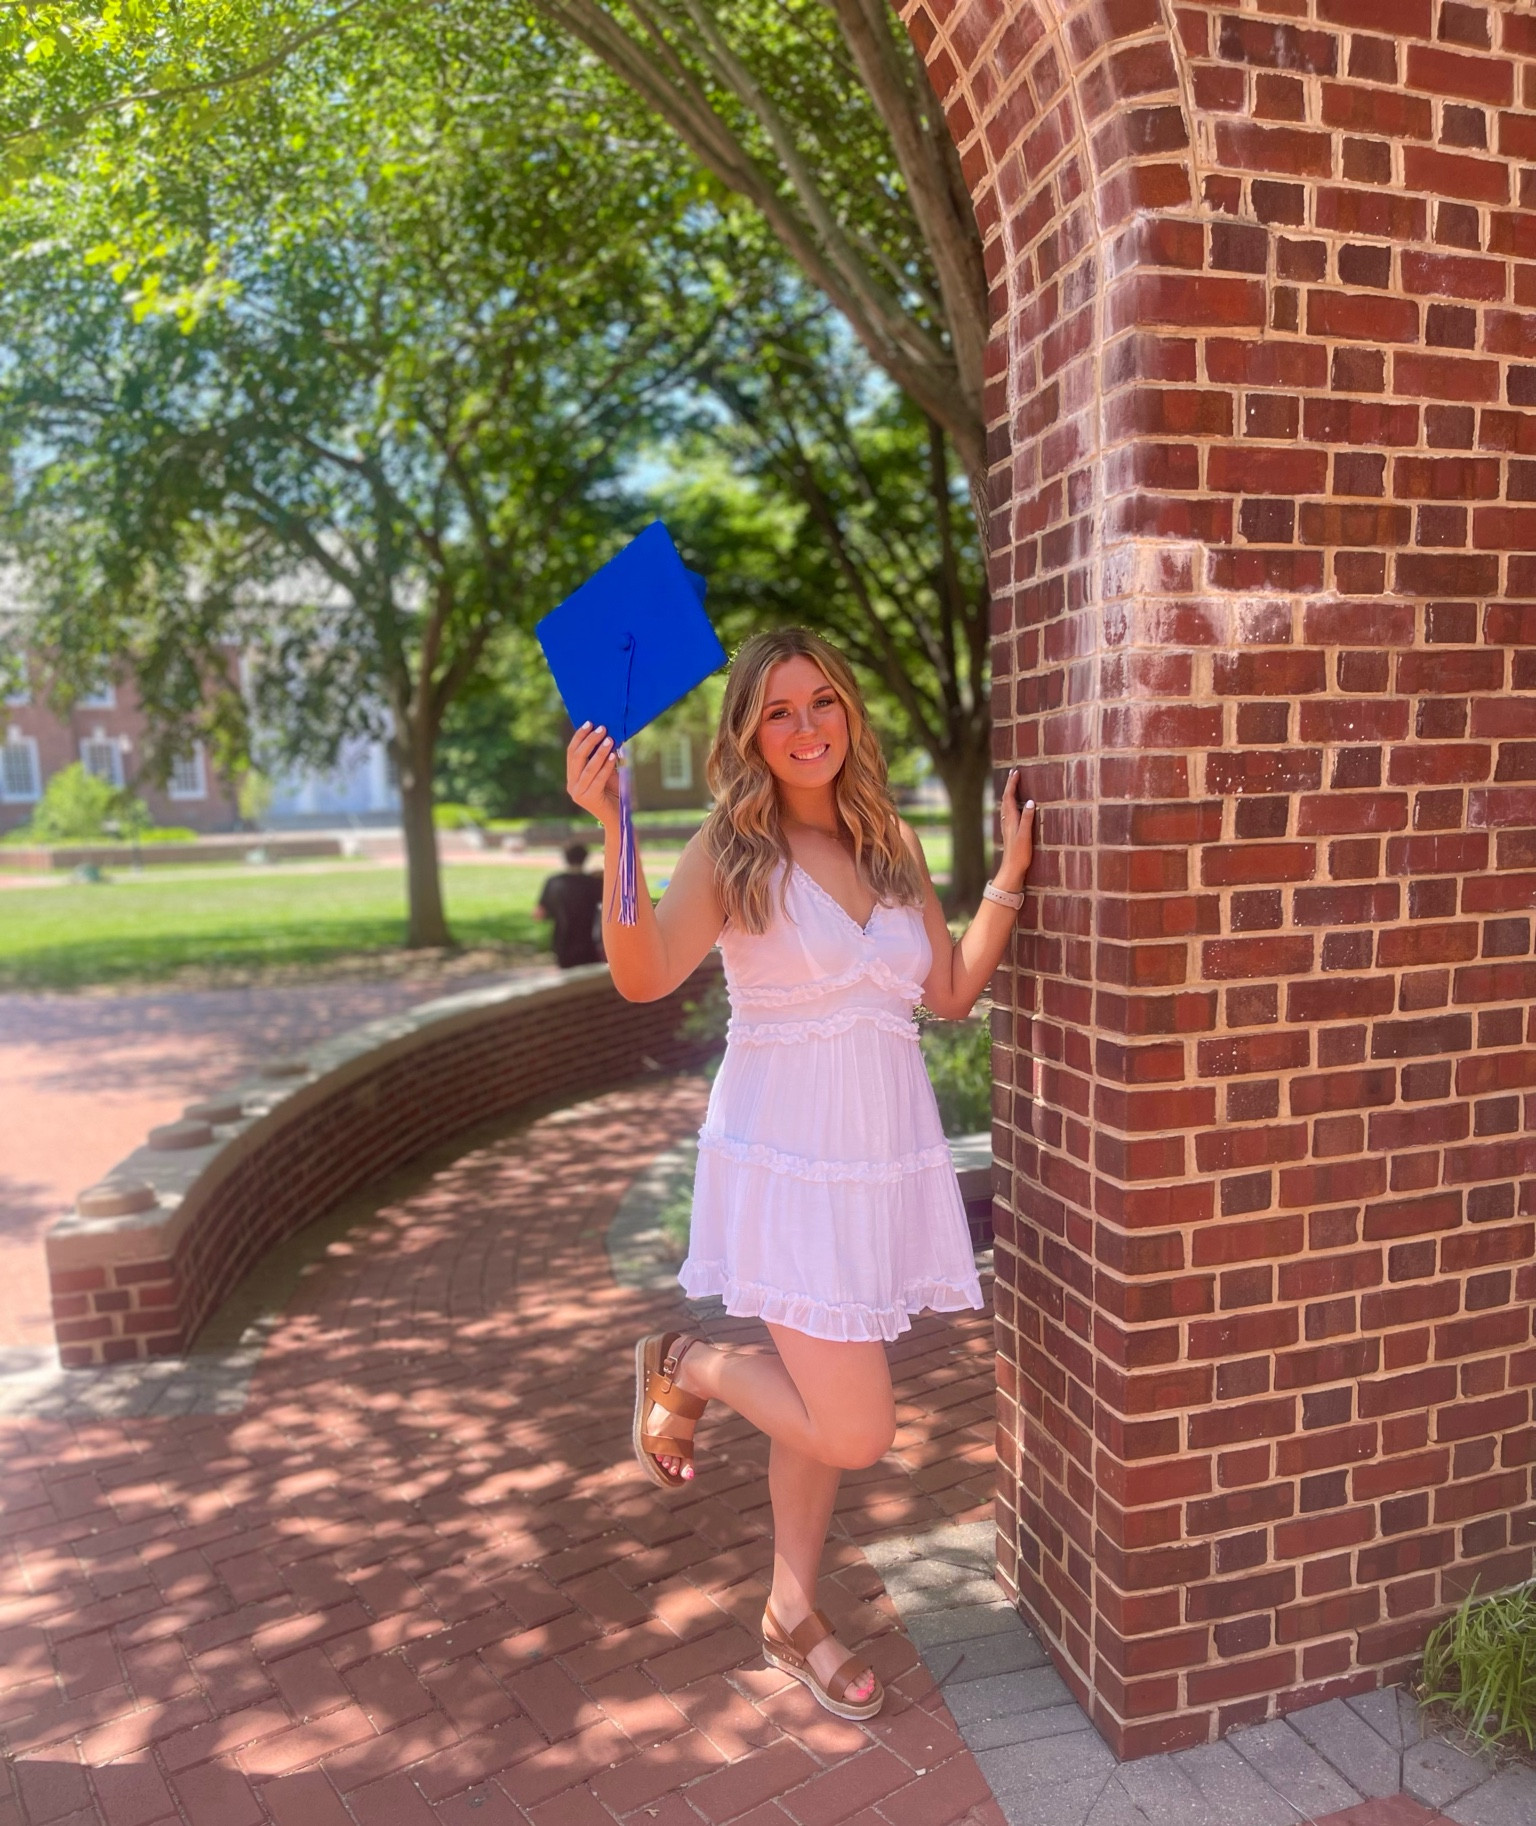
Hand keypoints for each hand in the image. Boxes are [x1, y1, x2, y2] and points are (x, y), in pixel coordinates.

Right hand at [566, 722, 619, 827]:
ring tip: (610, 740)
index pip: (571, 753)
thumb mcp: (607, 772)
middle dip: (589, 741)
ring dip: (599, 752)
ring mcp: (578, 793)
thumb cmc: (613, 793)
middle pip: (577, 757)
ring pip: (587, 768)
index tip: (589, 723)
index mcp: (572, 777)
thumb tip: (607, 735)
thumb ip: (603, 758)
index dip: (579, 737)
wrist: (617, 818)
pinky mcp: (588, 799)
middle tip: (602, 729)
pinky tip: (613, 756)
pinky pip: (598, 778)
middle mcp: (572, 785)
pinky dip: (606, 766)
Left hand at [996, 769, 1034, 889]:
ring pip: (1006, 805)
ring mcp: (1007, 826)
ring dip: (1009, 793)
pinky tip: (1012, 807)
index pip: (1009, 797)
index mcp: (1010, 819)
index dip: (1012, 784)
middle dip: (1009, 785)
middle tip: (1013, 773)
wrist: (1012, 868)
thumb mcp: (1025, 835)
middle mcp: (1007, 821)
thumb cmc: (1019, 853)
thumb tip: (1030, 802)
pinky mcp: (1010, 831)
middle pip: (1006, 799)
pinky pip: (1008, 812)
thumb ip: (1027, 819)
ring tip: (1012, 785)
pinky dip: (1010, 803)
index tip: (1016, 772)